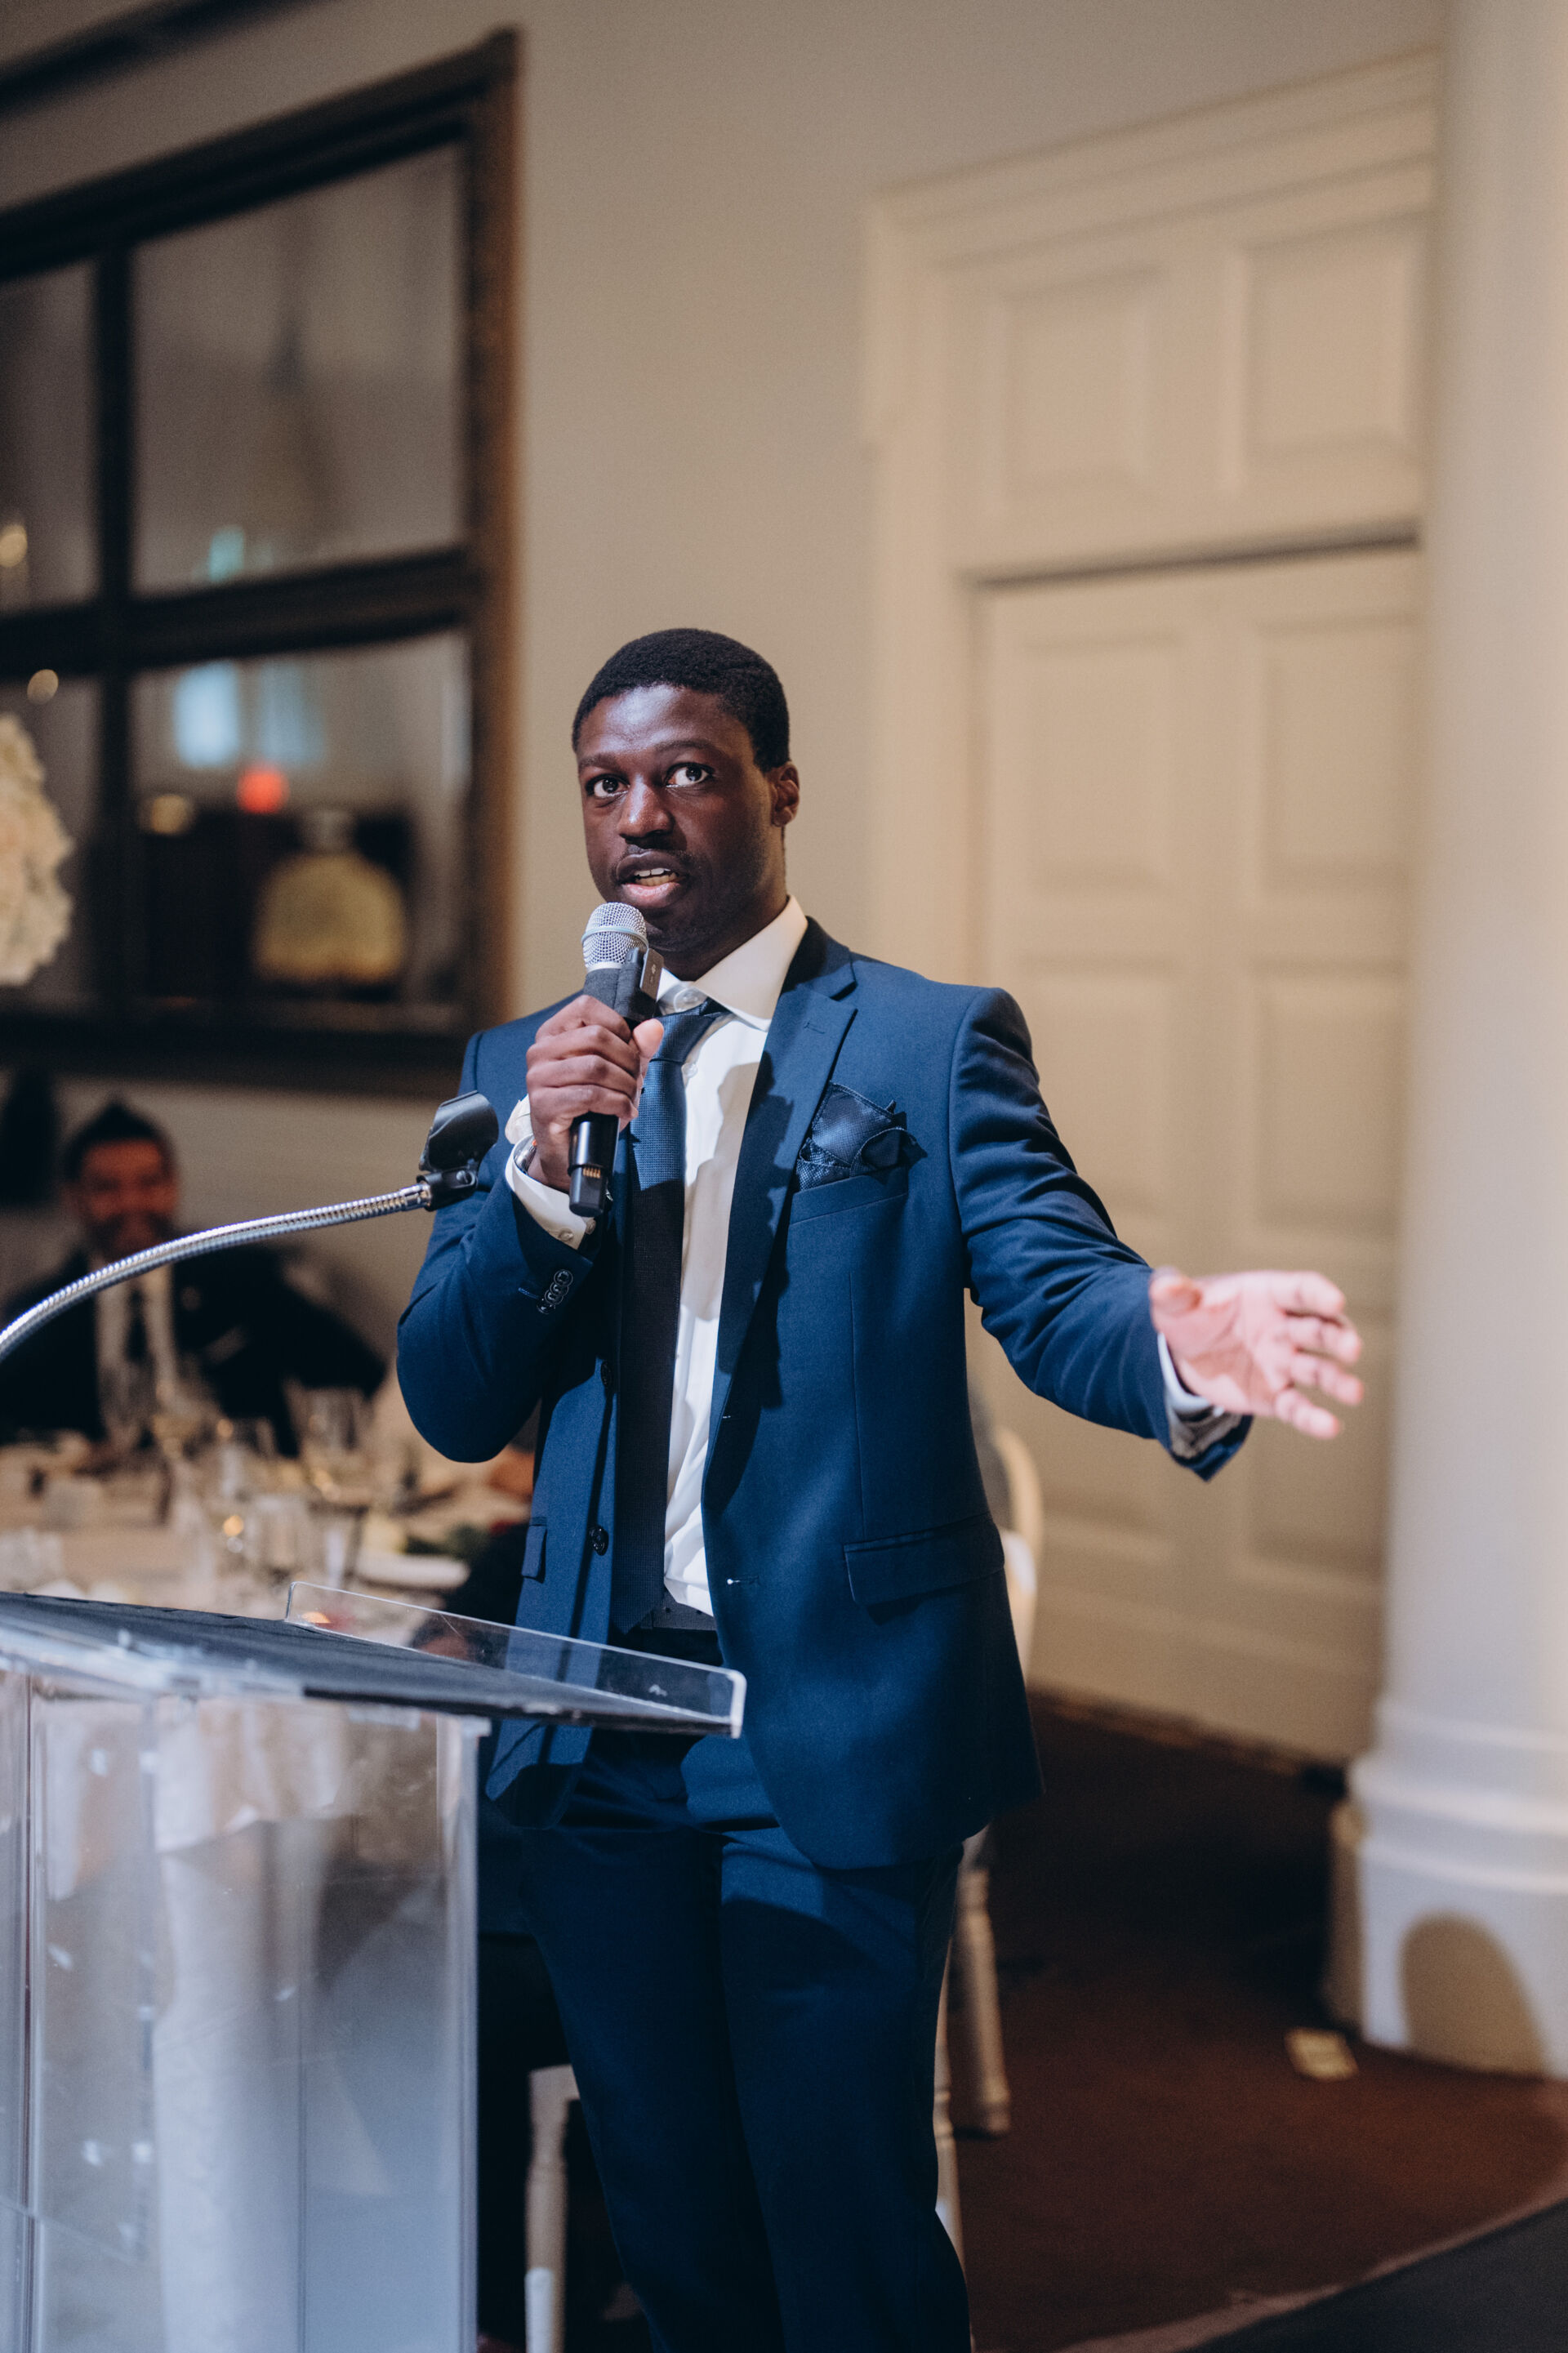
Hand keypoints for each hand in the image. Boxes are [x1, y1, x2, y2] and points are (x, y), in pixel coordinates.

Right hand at [523, 996, 663, 1191]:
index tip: (629, 1048)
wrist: (566, 1148)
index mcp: (553, 1034)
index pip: (587, 1007)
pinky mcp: (544, 1104)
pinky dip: (616, 1103)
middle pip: (597, 1037)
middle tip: (635, 1081)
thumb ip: (636, 1048)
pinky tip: (622, 1111)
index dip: (617, 1025)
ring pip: (596, 1067)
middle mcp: (541, 1051)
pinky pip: (590, 1095)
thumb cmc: (587, 1107)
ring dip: (624, 1085)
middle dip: (627, 1061)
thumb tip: (653, 1028)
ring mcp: (538, 1077)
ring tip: (629, 1098)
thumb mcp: (617, 1071)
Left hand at [1148, 1267, 1362, 1439]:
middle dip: (1338, 1337)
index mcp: (1268, 1296)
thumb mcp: (1175, 1304)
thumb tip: (1163, 1287)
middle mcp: (1285, 1328)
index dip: (1319, 1294)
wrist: (1183, 1356)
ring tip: (1354, 1392)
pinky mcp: (1275, 1395)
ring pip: (1317, 1370)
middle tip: (1352, 1348)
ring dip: (1336, 1380)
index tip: (1334, 1300)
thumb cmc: (1190, 1318)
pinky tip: (1330, 1427)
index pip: (1301, 1290)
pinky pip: (1297, 1407)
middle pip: (1319, 1329)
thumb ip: (1172, 1293)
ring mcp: (1284, 1363)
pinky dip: (1313, 1418)